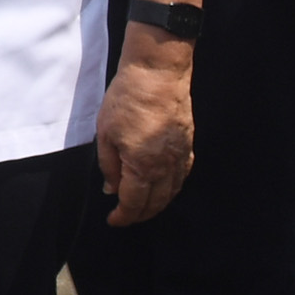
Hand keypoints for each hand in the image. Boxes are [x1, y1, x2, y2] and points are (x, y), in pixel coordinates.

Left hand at [95, 48, 195, 223]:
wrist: (158, 73)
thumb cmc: (127, 100)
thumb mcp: (105, 134)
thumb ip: (109, 166)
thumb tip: (112, 189)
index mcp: (144, 166)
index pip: (135, 203)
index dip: (124, 216)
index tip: (114, 220)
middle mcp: (167, 166)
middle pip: (156, 202)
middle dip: (140, 214)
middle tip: (126, 217)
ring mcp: (181, 156)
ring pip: (172, 191)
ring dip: (158, 204)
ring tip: (143, 207)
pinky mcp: (188, 143)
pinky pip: (183, 175)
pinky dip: (173, 187)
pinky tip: (165, 187)